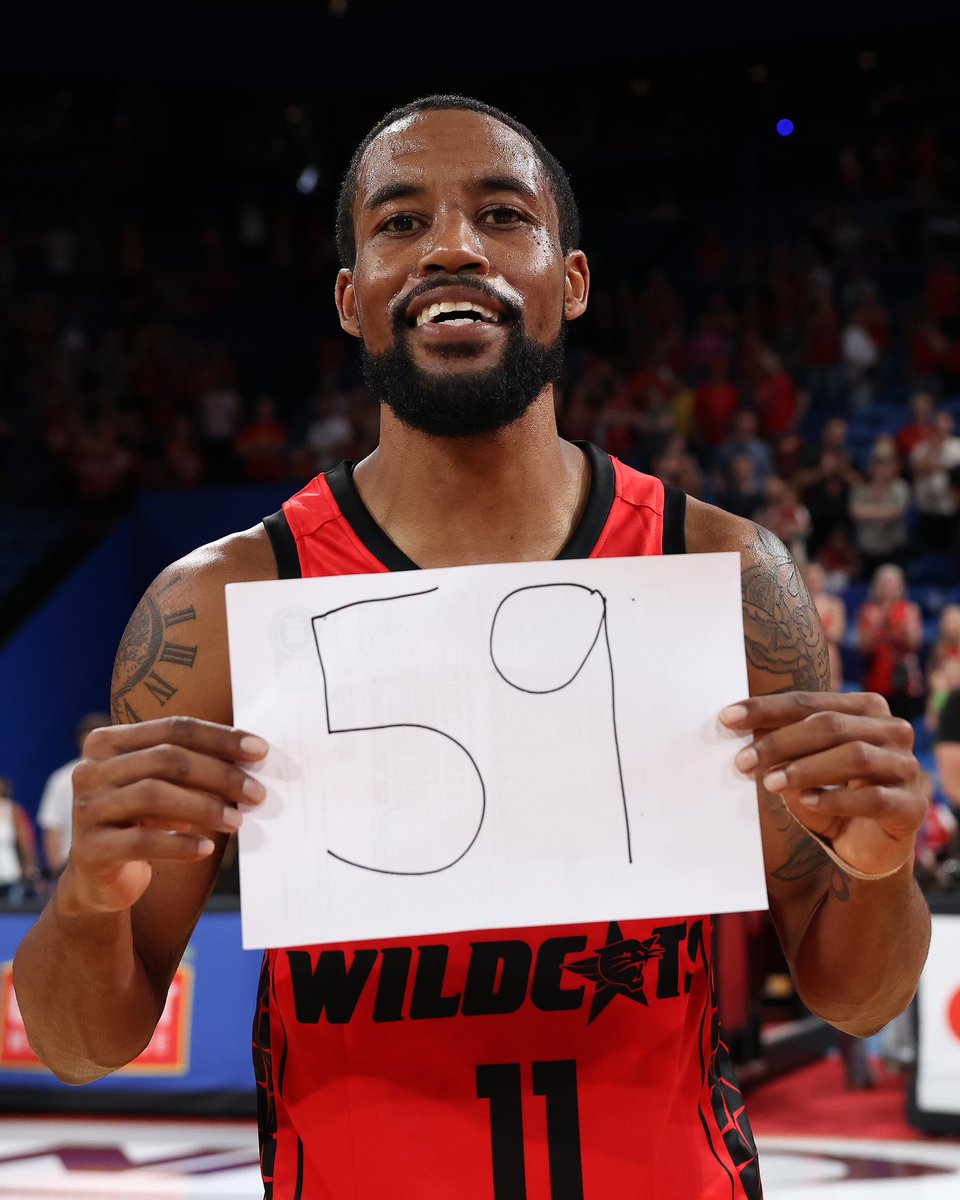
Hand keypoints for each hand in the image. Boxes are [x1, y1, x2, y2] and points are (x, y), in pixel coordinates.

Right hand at [60, 717, 267, 915]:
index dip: (220, 737)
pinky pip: (142, 841)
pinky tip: (207, 848)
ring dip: (205, 807)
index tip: (260, 750)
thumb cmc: (143, 822)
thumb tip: (253, 758)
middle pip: (167, 758)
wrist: (101, 879)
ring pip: (154, 796)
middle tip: (256, 793)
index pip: (174, 728)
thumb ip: (193, 768)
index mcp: (107, 742)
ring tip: (238, 821)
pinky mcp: (88, 849)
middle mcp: (90, 769)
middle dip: (220, 774)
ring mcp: (85, 808)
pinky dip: (180, 843)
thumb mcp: (163, 787)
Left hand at [721, 692, 924, 877]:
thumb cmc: (830, 795)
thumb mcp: (802, 765)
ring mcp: (906, 766)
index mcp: (865, 708)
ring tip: (770, 783)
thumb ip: (782, 745)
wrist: (867, 847)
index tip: (726, 718)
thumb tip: (737, 728)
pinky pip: (873, 797)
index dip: (766, 708)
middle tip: (742, 761)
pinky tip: (805, 802)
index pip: (809, 702)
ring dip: (805, 769)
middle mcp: (893, 730)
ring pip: (854, 756)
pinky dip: (835, 799)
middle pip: (830, 725)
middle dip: (781, 742)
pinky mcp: (912, 804)